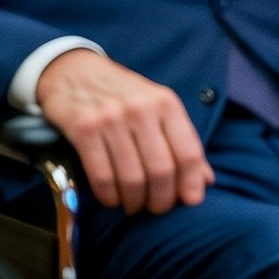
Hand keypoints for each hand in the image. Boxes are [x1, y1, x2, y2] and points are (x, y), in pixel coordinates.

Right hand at [36, 48, 212, 214]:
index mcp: (164, 103)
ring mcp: (110, 117)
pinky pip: (102, 175)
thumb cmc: (120, 94)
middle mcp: (139, 109)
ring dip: (134, 201)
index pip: (189, 154)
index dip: (191, 184)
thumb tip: (206, 181)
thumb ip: (181, 140)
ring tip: (133, 205)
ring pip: (132, 178)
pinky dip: (109, 196)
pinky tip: (111, 198)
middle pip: (161, 170)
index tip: (188, 200)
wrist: (72, 70)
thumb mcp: (156, 106)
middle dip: (160, 199)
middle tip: (155, 208)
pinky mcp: (84, 128)